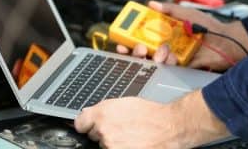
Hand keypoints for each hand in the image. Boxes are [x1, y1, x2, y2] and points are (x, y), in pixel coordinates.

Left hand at [74, 90, 229, 148]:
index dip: (86, 123)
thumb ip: (102, 109)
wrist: (167, 127)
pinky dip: (119, 147)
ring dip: (111, 141)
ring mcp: (110, 145)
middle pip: (92, 134)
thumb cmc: (149, 114)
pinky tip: (131, 142)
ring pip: (103, 144)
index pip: (79, 123)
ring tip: (128, 134)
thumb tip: (89, 113)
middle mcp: (103, 130)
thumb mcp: (123, 103)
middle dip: (102, 131)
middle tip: (118, 126)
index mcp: (101, 114)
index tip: (89, 125)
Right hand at [116, 1, 247, 70]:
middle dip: (135, 50)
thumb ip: (170, 9)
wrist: (227, 42)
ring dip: (152, 56)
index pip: (142, 35)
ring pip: (152, 61)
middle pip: (142, 50)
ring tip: (161, 50)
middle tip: (138, 47)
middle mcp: (166, 45)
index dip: (129, 37)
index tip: (121, 38)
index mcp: (165, 32)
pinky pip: (167, 67)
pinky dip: (167, 61)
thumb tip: (151, 3)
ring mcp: (172, 57)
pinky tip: (172, 56)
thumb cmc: (210, 26)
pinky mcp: (181, 67)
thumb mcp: (187, 14)